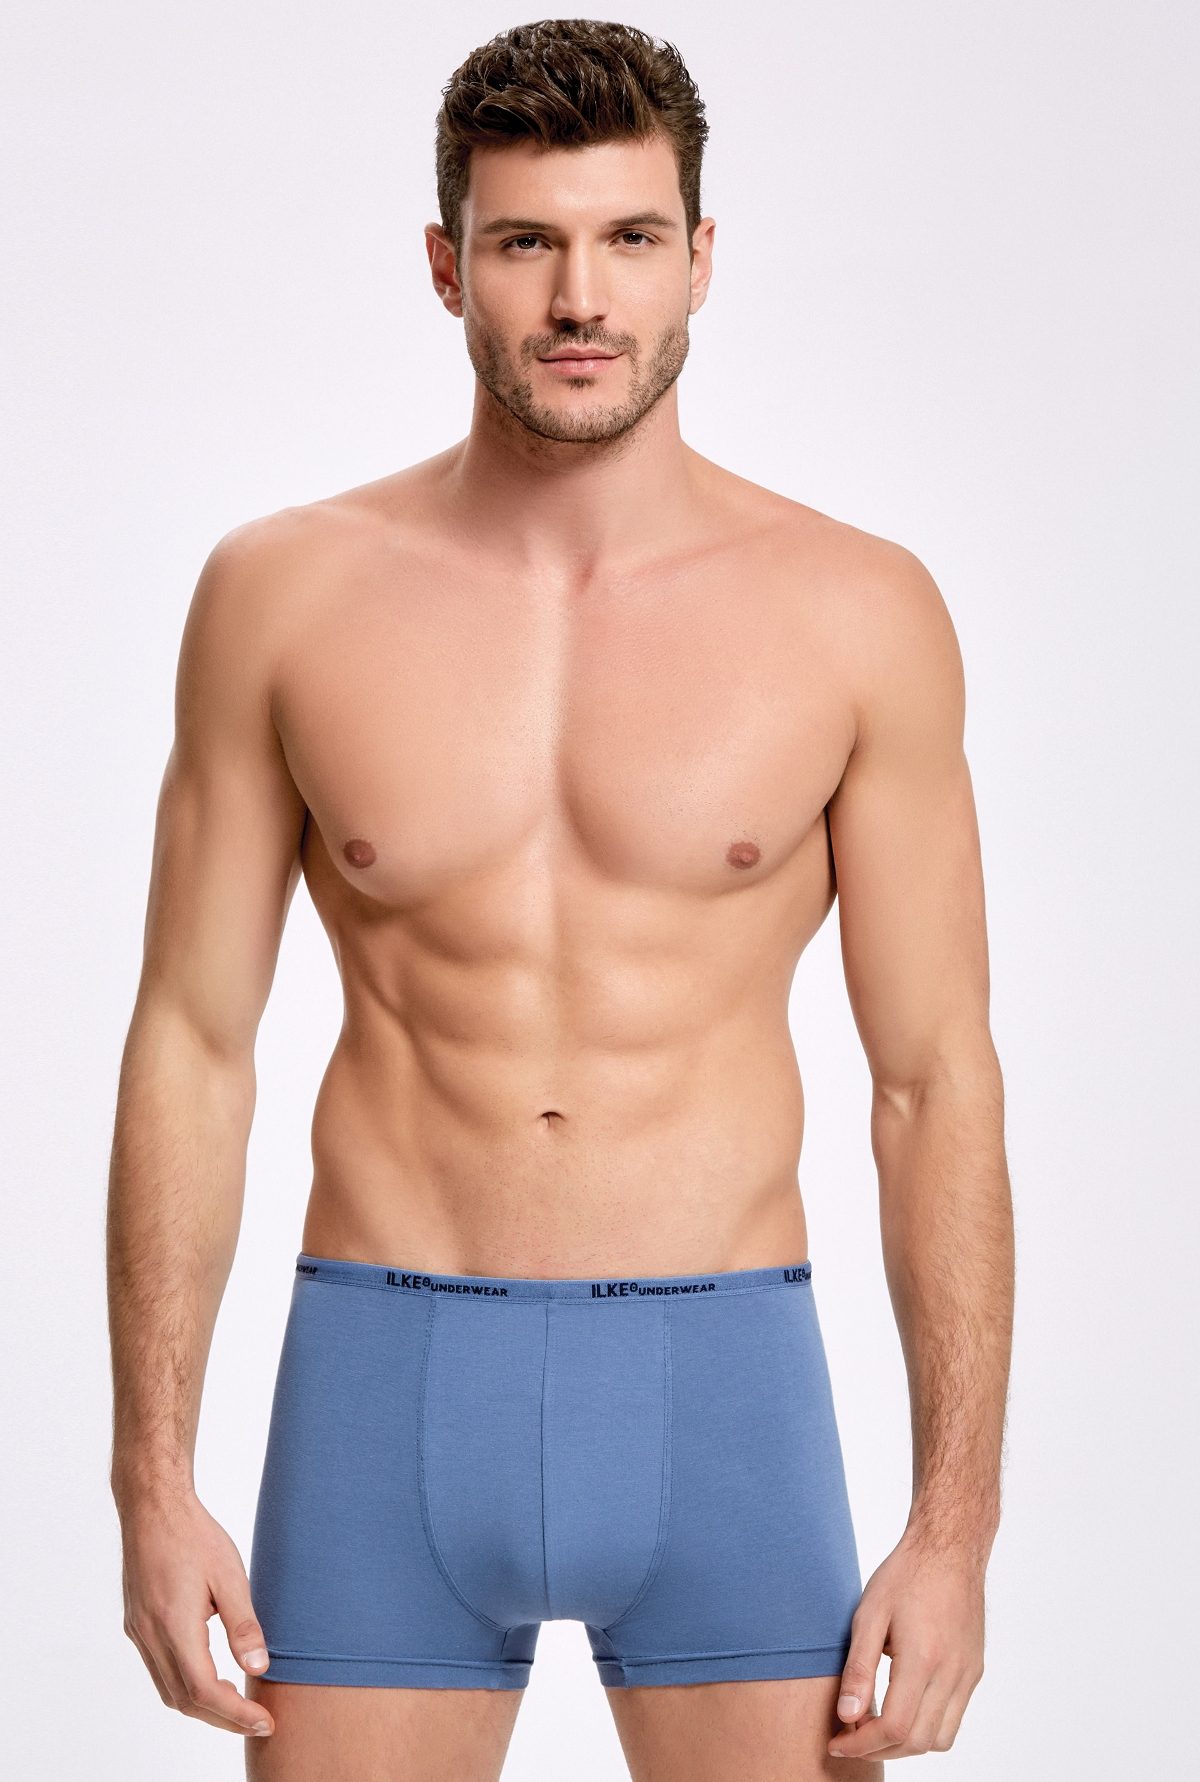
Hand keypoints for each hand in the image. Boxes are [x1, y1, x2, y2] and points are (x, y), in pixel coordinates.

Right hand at [116, 1485, 275, 1738]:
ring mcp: (139, 1632)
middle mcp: (151, 1635)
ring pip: (169, 1691)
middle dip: (222, 1718)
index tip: (263, 1721)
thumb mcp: (230, 1574)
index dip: (234, 1713)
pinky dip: (186, 1687)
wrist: (152, 1507)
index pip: (203, 1689)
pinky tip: (210, 1680)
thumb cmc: (194, 1535)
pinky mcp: (137, 1626)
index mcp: (174, 1623)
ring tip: (239, 1708)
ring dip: (203, 1707)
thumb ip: (243, 1624)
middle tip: (258, 1722)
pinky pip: (160, 1672)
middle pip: (184, 1699)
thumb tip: (259, 1668)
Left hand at [828, 1529, 985, 1760]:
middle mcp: (952, 1673)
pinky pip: (954, 1718)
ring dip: (906, 1744)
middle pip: (917, 1743)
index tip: (837, 1741)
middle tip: (850, 1736)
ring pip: (941, 1739)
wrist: (949, 1548)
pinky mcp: (974, 1671)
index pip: (894, 1728)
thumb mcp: (869, 1614)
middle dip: (880, 1750)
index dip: (861, 1745)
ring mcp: (968, 1674)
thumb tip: (847, 1717)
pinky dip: (927, 1727)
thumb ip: (858, 1669)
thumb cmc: (905, 1575)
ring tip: (875, 1726)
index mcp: (923, 1659)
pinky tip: (902, 1706)